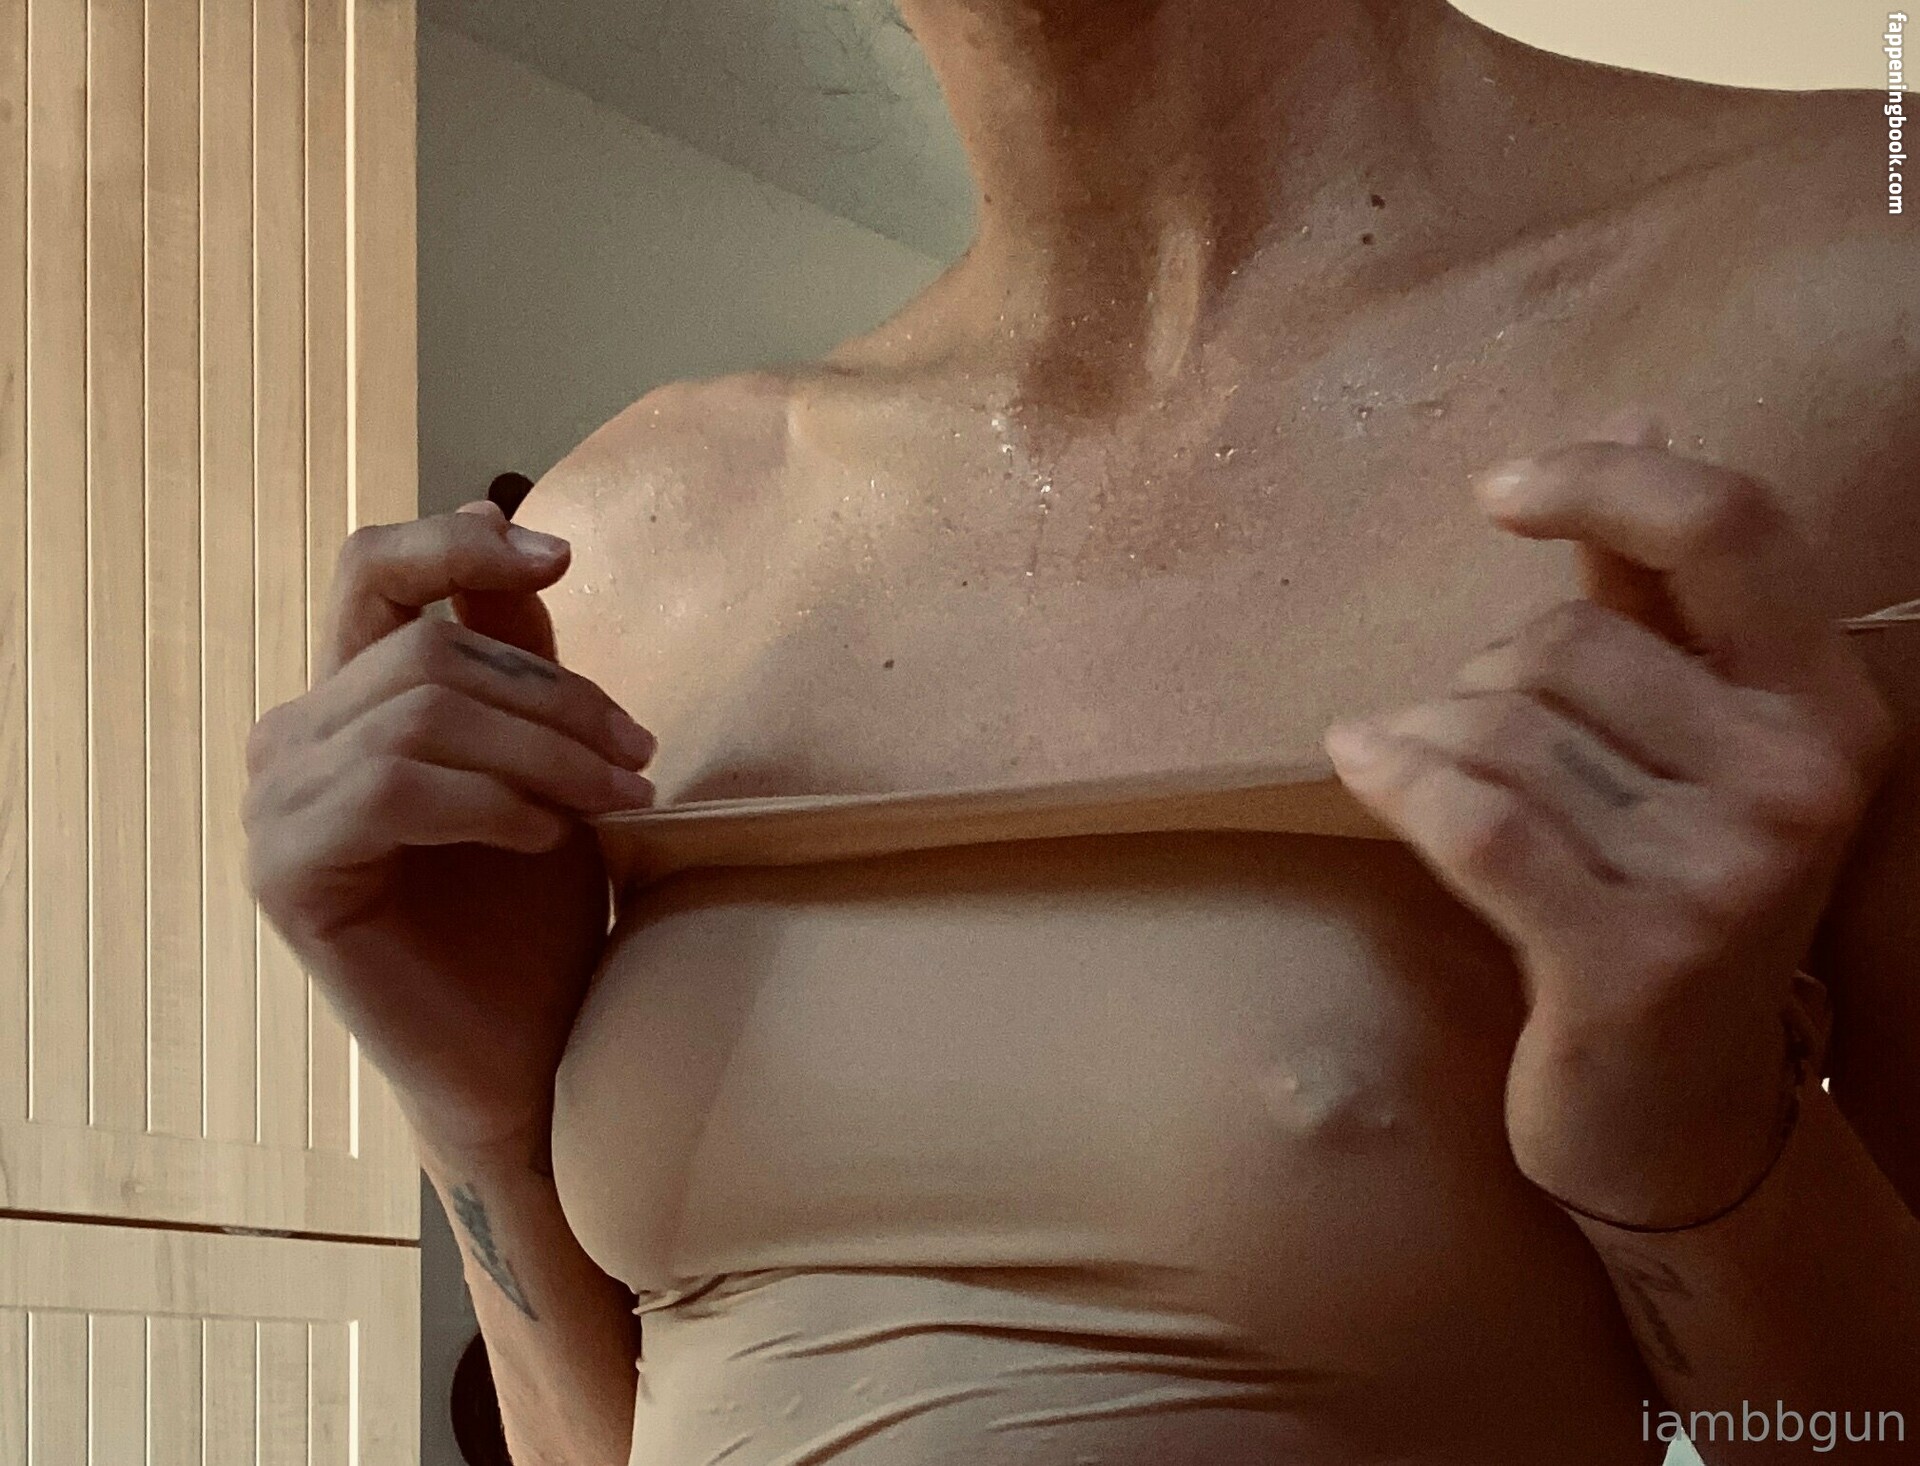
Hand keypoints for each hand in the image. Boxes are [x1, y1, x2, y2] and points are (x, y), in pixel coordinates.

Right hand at [244, 500, 659, 1153]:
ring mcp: (275, 804)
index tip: (561, 557)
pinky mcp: (283, 871)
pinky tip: (545, 841)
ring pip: (421, 714)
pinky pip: (393, 790)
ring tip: (618, 800)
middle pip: (427, 652)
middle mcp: (294, 738)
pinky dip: (490, 805)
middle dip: (555, 699)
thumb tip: (495, 508)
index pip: (372, 571)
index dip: (458, 545)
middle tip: (640, 755)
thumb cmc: (533, 909)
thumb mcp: (539, 753)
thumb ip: (509, 648)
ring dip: (544, 755)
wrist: (526, 1048)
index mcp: (349, 698)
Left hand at [1323, 414, 1898, 1224]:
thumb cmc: (1664, 889)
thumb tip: (1641, 415)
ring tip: (1439, 786)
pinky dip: (1396, 780)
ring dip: (1429, 743)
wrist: (1677, 1106)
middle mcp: (1801, 779)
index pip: (1728, 525)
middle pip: (1558, 641)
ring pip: (1495, 727)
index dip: (1603, 478)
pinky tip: (1361, 762)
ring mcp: (1726, 876)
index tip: (1497, 490)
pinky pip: (1472, 816)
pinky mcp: (1633, 958)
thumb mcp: (1685, 740)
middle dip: (1483, 684)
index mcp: (1827, 703)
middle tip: (1489, 751)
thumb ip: (1660, 592)